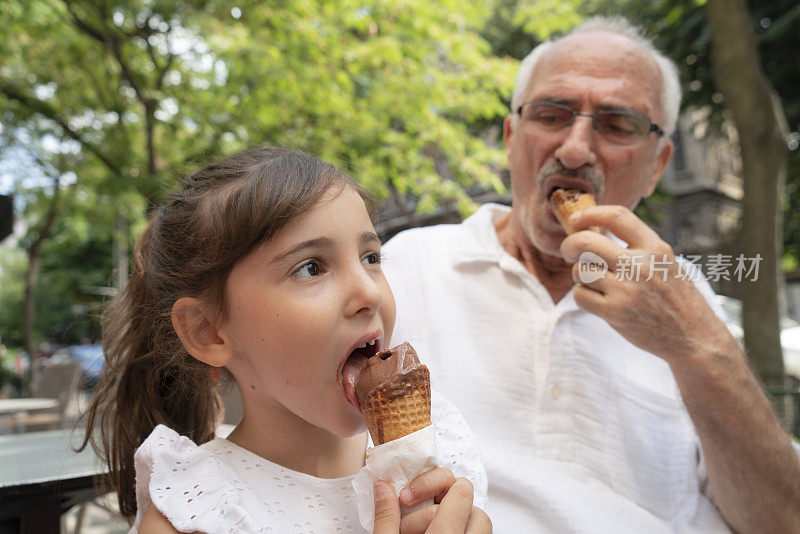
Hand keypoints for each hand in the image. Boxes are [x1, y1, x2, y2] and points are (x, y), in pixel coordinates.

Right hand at [373, 468, 490, 532]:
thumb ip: (386, 518)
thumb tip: (383, 486)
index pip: (461, 493)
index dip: (433, 485)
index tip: (407, 497)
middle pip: (476, 510)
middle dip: (450, 507)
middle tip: (417, 517)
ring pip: (480, 526)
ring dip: (456, 521)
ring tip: (426, 530)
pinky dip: (460, 532)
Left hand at [560, 205, 738, 364]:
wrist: (693, 336)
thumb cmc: (675, 297)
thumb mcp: (666, 262)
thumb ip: (638, 247)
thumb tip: (593, 232)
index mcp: (655, 248)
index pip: (617, 217)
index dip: (591, 213)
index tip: (576, 218)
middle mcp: (640, 265)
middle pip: (586, 242)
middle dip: (569, 245)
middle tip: (569, 252)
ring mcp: (627, 290)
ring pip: (580, 271)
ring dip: (580, 275)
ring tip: (593, 281)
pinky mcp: (615, 313)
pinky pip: (580, 295)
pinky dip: (582, 296)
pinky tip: (596, 299)